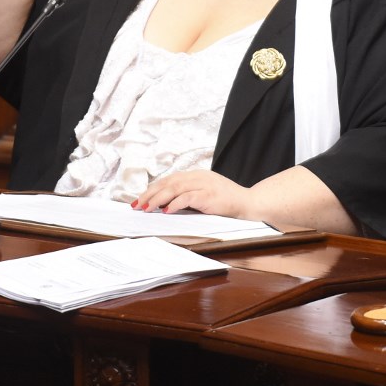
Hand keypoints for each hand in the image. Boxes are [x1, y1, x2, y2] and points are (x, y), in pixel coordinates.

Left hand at [132, 170, 250, 218]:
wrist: (248, 203)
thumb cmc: (226, 201)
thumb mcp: (204, 194)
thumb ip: (188, 195)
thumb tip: (164, 204)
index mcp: (196, 175)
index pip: (169, 180)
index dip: (152, 189)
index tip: (139, 199)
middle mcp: (198, 176)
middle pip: (168, 182)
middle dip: (150, 194)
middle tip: (136, 205)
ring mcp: (204, 185)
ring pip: (174, 188)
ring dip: (158, 199)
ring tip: (146, 208)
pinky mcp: (209, 196)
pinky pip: (188, 197)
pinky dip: (175, 203)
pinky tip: (166, 210)